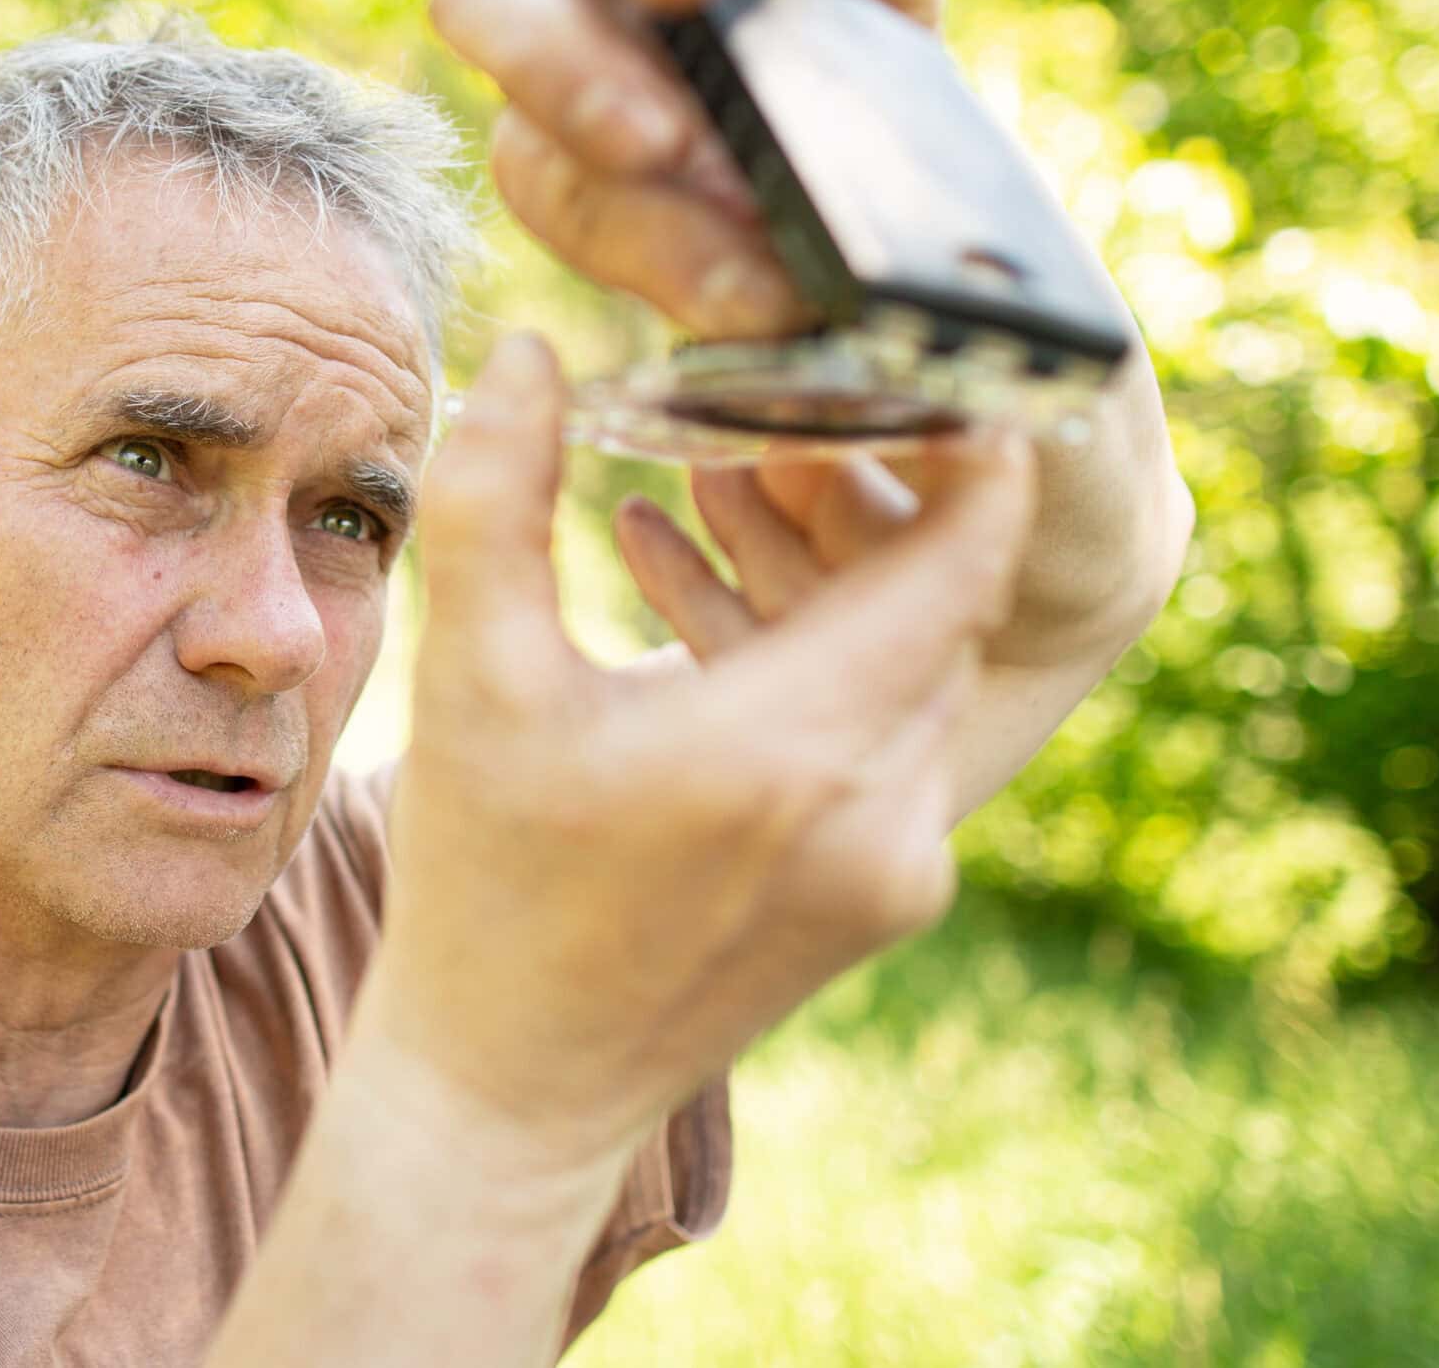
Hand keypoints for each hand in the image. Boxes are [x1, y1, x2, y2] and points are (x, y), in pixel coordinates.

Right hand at [358, 333, 1030, 1167]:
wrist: (516, 1092)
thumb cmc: (482, 886)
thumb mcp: (468, 678)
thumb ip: (498, 492)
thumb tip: (528, 346)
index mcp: (793, 747)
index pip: (968, 553)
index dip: (970, 443)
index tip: (922, 359)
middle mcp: (883, 809)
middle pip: (947, 598)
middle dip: (880, 497)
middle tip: (793, 417)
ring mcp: (903, 863)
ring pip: (923, 665)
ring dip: (850, 580)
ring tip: (735, 499)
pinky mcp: (893, 892)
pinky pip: (897, 736)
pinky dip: (836, 664)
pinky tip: (725, 622)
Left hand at [428, 0, 980, 338]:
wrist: (888, 157)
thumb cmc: (794, 217)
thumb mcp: (751, 265)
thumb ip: (724, 276)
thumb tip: (755, 301)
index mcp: (559, 128)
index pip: (522, 143)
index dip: (571, 180)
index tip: (654, 199)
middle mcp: (590, 12)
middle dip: (553, 66)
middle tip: (651, 135)